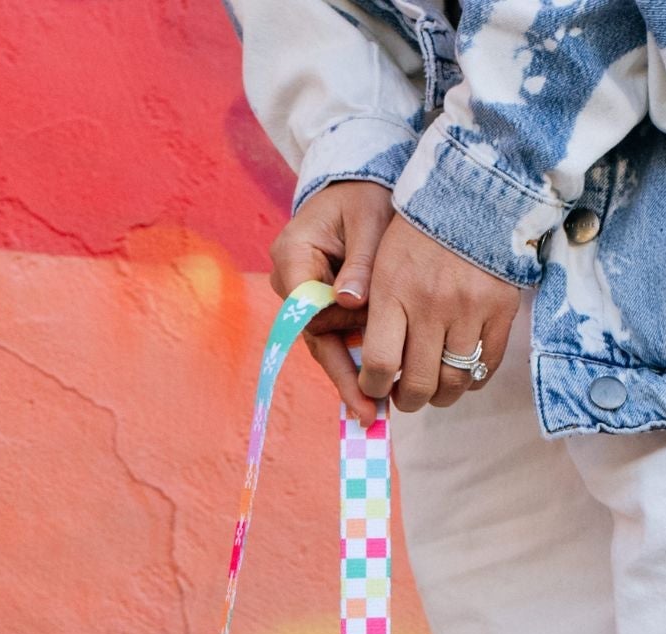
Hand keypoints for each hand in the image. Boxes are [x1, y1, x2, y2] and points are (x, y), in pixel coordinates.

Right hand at [270, 181, 394, 423]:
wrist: (358, 189)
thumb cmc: (364, 197)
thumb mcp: (369, 219)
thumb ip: (362, 259)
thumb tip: (350, 300)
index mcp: (293, 254)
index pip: (305, 305)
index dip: (332, 335)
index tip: (357, 362)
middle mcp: (290, 282)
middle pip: (315, 336)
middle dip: (344, 373)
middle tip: (370, 409)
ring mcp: (303, 300)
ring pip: (326, 345)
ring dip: (351, 377)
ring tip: (375, 412)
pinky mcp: (320, 310)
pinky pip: (336, 342)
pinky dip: (355, 365)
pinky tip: (372, 398)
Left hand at [359, 214, 522, 413]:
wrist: (473, 192)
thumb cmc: (417, 231)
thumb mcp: (380, 262)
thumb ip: (373, 313)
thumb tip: (369, 369)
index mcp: (394, 292)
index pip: (380, 364)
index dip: (374, 387)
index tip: (375, 387)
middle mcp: (432, 305)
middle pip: (418, 384)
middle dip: (406, 400)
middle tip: (404, 395)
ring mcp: (470, 310)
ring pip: (454, 382)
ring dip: (440, 396)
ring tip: (432, 388)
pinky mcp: (501, 310)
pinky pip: (486, 367)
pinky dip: (471, 381)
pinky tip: (460, 374)